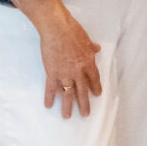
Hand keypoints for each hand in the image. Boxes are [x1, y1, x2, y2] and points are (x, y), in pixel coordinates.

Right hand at [28, 0, 101, 117]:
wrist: (57, 29)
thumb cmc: (72, 30)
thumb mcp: (86, 38)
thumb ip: (91, 47)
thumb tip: (97, 48)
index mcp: (88, 62)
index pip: (93, 78)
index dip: (95, 87)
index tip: (97, 94)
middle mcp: (78, 71)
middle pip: (82, 90)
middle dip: (84, 103)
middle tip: (85, 114)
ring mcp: (64, 73)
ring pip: (67, 93)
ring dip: (68, 106)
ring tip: (67, 116)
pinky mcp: (52, 72)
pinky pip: (51, 88)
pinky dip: (50, 97)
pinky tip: (49, 106)